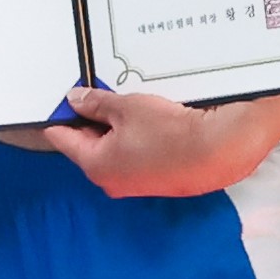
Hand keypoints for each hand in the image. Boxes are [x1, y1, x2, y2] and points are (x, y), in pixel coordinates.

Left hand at [47, 81, 279, 201]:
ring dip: (116, 128)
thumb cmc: (169, 132)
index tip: (61, 100)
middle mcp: (110, 181)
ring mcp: (134, 184)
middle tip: (98, 94)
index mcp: (95, 165)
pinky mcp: (156, 180)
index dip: (60, 116)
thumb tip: (75, 100)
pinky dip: (136, 139)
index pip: (62, 139)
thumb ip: (95, 104)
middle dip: (90, 121)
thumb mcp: (126, 107)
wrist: (218, 150)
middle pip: (88, 146)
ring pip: (113, 150)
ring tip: (128, 104)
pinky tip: (148, 120)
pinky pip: (135, 156)